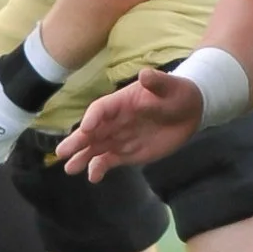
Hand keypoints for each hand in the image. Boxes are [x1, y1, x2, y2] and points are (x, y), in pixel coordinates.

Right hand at [57, 66, 201, 179]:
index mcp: (122, 102)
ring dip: (82, 157)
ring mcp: (120, 138)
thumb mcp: (170, 86)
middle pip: (92, 131)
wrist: (190, 111)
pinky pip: (109, 160)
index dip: (93, 117)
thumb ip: (157, 83)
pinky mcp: (128, 153)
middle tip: (62, 152)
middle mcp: (116, 121)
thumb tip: (145, 74)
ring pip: (95, 148)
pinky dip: (100, 168)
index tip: (86, 128)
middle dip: (77, 141)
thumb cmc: (178, 94)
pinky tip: (93, 177)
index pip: (101, 109)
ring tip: (69, 169)